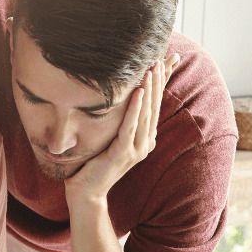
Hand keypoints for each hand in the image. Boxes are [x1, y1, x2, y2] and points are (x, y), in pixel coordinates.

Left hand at [62, 54, 179, 205]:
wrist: (86, 193)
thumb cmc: (93, 164)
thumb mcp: (109, 138)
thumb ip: (117, 122)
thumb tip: (117, 100)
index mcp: (143, 138)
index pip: (154, 105)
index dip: (160, 84)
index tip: (165, 62)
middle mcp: (145, 143)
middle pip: (153, 106)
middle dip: (158, 82)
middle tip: (161, 58)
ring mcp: (136, 150)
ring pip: (145, 114)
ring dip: (149, 90)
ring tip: (151, 69)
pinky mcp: (123, 154)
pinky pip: (130, 127)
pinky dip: (135, 109)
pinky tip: (138, 92)